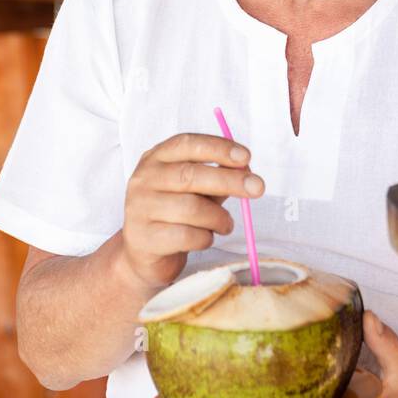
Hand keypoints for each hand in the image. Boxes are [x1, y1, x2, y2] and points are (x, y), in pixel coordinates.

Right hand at [121, 133, 263, 292]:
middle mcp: (144, 179)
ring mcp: (140, 208)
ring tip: (225, 224)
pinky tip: (205, 238)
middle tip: (257, 188)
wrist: (142, 253)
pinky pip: (186, 236)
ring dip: (219, 218)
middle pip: (190, 175)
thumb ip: (217, 176)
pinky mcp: (144, 238)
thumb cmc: (174, 214)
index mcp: (156, 158)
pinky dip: (205, 238)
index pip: (187, 144)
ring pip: (191, 209)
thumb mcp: (194, 189)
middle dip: (229, 181)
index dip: (218, 148)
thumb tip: (246, 170)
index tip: (246, 157)